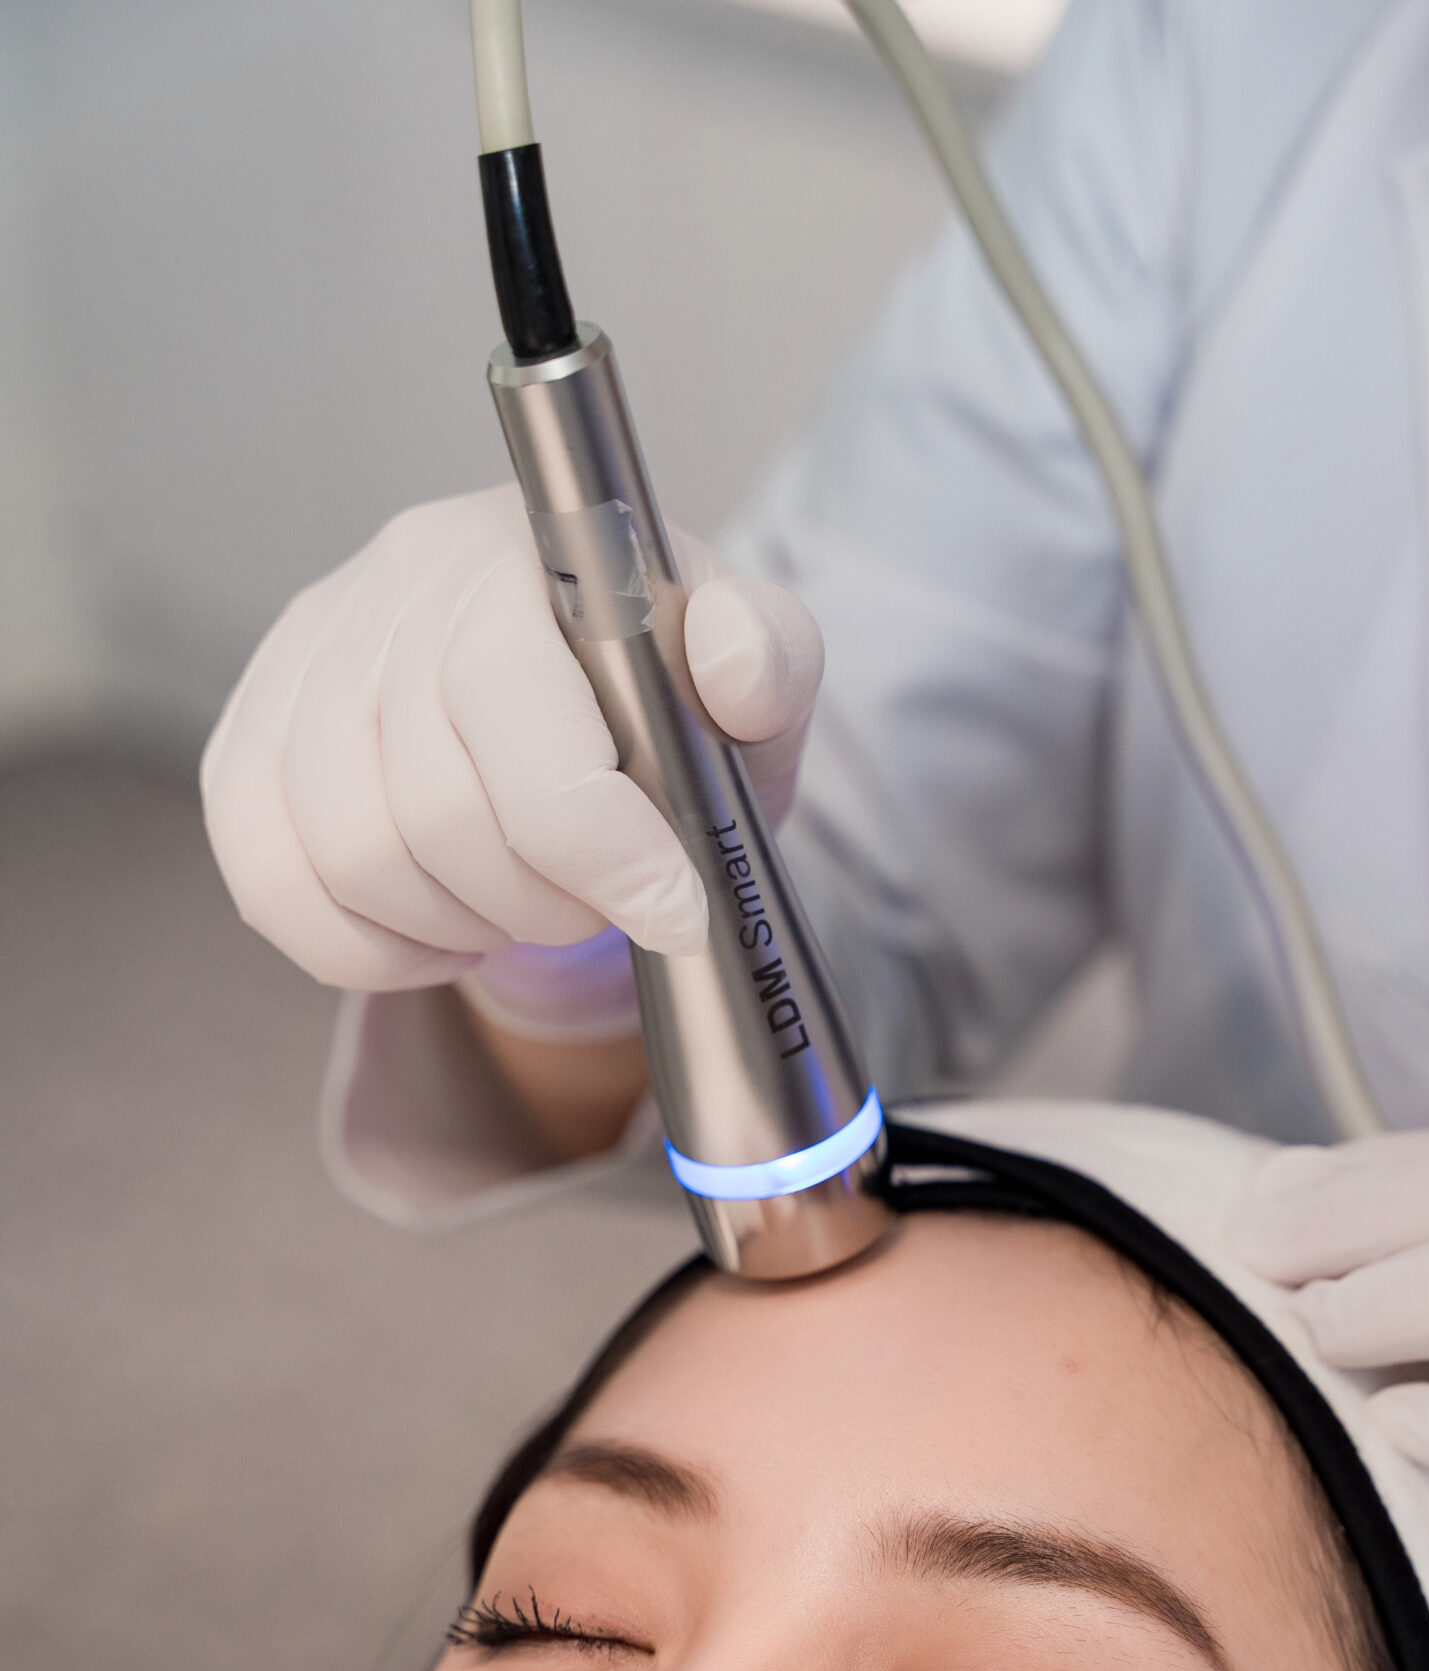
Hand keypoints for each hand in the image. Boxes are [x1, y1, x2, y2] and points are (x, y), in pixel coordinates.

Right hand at [200, 486, 823, 992]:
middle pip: (432, 805)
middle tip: (596, 901)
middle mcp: (392, 585)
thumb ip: (765, 661)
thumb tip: (734, 661)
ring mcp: (303, 663)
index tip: (672, 911)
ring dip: (460, 923)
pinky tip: (441, 932)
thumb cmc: (669, 696)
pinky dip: (365, 946)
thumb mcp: (750, 676)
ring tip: (525, 908)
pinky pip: (271, 884)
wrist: (585, 703)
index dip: (593, 838)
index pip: (512, 706)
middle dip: (542, 898)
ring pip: (350, 857)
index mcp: (517, 552)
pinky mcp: (248, 743)